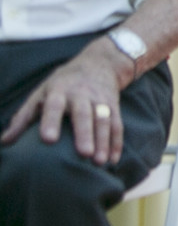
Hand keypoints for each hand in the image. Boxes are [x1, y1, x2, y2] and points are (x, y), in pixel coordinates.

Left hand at [4, 41, 127, 164]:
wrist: (99, 63)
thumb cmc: (62, 84)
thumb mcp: (41, 94)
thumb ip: (24, 118)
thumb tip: (5, 142)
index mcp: (59, 91)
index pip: (55, 106)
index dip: (51, 121)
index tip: (48, 139)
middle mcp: (81, 95)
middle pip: (84, 115)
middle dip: (85, 134)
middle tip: (84, 154)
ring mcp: (100, 100)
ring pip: (104, 121)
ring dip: (103, 141)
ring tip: (99, 162)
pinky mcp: (114, 107)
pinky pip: (117, 125)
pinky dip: (116, 143)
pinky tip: (112, 160)